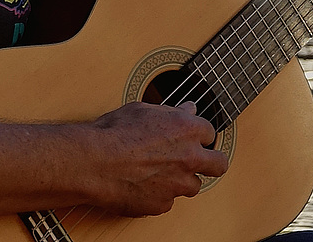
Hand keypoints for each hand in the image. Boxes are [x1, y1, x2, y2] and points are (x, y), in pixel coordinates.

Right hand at [89, 101, 228, 216]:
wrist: (93, 163)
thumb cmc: (114, 132)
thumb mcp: (144, 109)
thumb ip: (172, 111)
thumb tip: (189, 108)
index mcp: (188, 128)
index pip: (210, 132)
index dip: (199, 135)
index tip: (192, 137)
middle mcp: (189, 156)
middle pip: (219, 164)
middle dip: (212, 162)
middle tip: (199, 161)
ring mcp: (178, 183)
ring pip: (193, 186)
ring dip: (182, 180)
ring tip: (161, 174)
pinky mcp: (162, 204)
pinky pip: (168, 201)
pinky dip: (159, 195)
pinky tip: (143, 186)